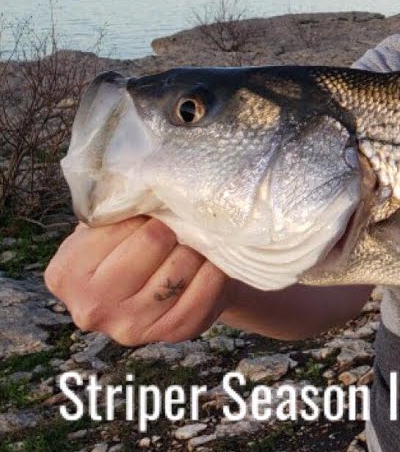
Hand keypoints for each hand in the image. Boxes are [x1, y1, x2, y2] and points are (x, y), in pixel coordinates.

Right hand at [44, 217, 234, 345]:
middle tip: (180, 223)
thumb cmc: (128, 246)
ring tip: (196, 239)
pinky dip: (215, 271)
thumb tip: (144, 183)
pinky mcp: (172, 334)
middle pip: (154, 244)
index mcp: (67, 274)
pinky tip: (213, 260)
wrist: (158, 286)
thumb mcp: (107, 225)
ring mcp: (132, 328)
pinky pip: (205, 295)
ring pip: (180, 269)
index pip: (122, 227)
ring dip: (196, 248)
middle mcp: (93, 308)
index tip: (157, 210)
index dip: (148, 212)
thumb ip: (114, 208)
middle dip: (173, 227)